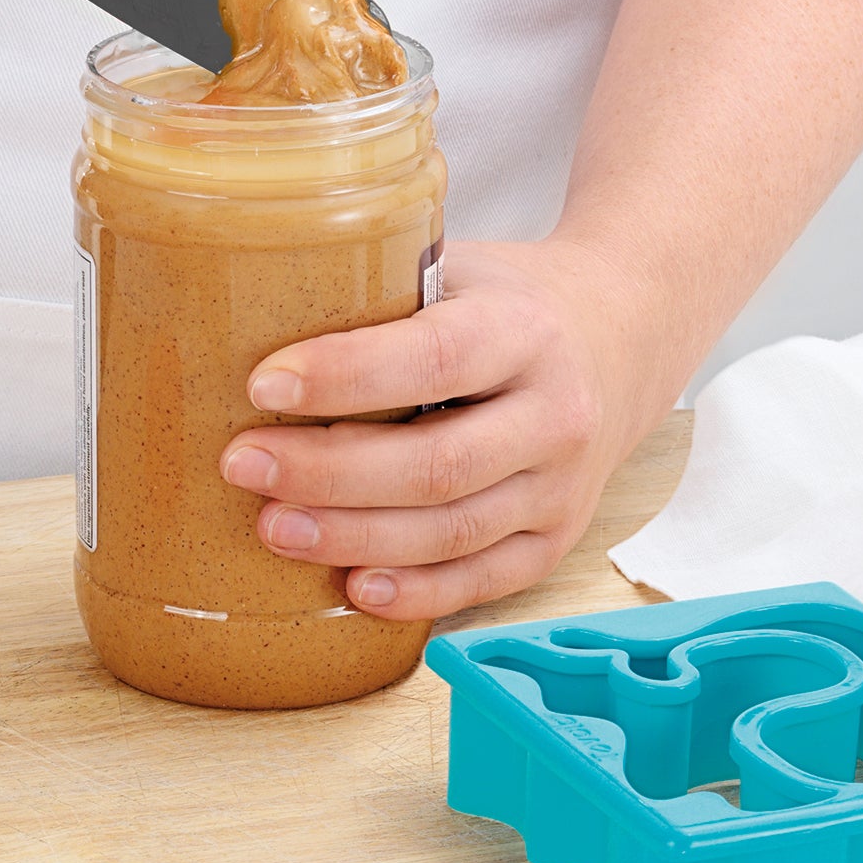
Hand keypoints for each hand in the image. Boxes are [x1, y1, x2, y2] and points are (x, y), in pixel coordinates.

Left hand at [218, 239, 671, 622]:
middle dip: (328, 473)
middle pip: (436, 463)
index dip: (346, 376)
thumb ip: (379, 288)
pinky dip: (416, 593)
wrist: (620, 336)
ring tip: (272, 528)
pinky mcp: (555, 539)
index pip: (433, 359)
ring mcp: (563, 486)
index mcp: (524, 331)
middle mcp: (556, 414)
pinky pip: (483, 580)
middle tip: (242, 465)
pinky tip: (352, 590)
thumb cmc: (505, 301)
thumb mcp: (457, 268)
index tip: (264, 384)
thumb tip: (242, 302)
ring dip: (355, 538)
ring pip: (453, 531)